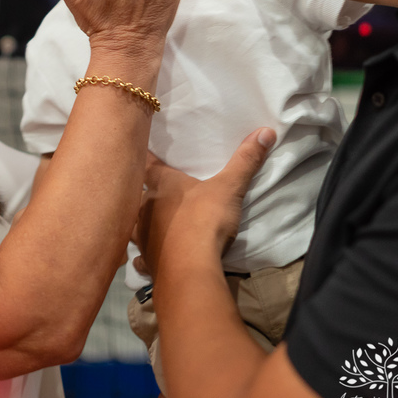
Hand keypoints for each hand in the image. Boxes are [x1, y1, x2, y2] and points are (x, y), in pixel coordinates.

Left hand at [135, 129, 275, 276]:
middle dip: (137, 191)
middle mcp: (145, 207)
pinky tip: (143, 259)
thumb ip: (245, 161)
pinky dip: (142, 257)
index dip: (144, 154)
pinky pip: (141, 257)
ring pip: (132, 225)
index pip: (148, 163)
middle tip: (140, 187)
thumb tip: (266, 131)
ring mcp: (143, 235)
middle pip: (134, 194)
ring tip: (141, 222)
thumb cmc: (205, 220)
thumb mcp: (229, 188)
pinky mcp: (148, 259)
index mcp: (162, 185)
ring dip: (136, 223)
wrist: (190, 266)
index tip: (136, 145)